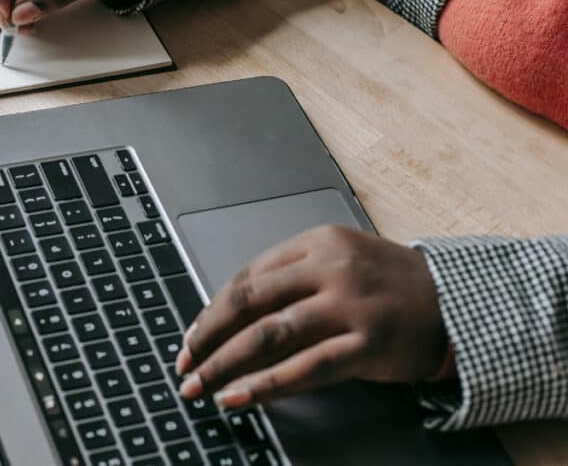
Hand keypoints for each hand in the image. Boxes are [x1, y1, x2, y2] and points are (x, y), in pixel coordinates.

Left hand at [176, 225, 449, 408]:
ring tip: (200, 386)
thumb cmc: (389, 285)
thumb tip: (229, 317)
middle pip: (249, 302)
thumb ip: (291, 280)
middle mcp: (330, 269)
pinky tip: (239, 397)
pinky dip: (266, 385)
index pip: (248, 276)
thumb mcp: (339, 263)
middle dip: (208, 337)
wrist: (457, 302)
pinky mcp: (368, 344)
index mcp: (317, 243)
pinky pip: (306, 368)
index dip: (212, 310)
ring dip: (225, 364)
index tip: (191, 337)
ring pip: (269, 335)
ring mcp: (349, 306)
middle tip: (184, 363)